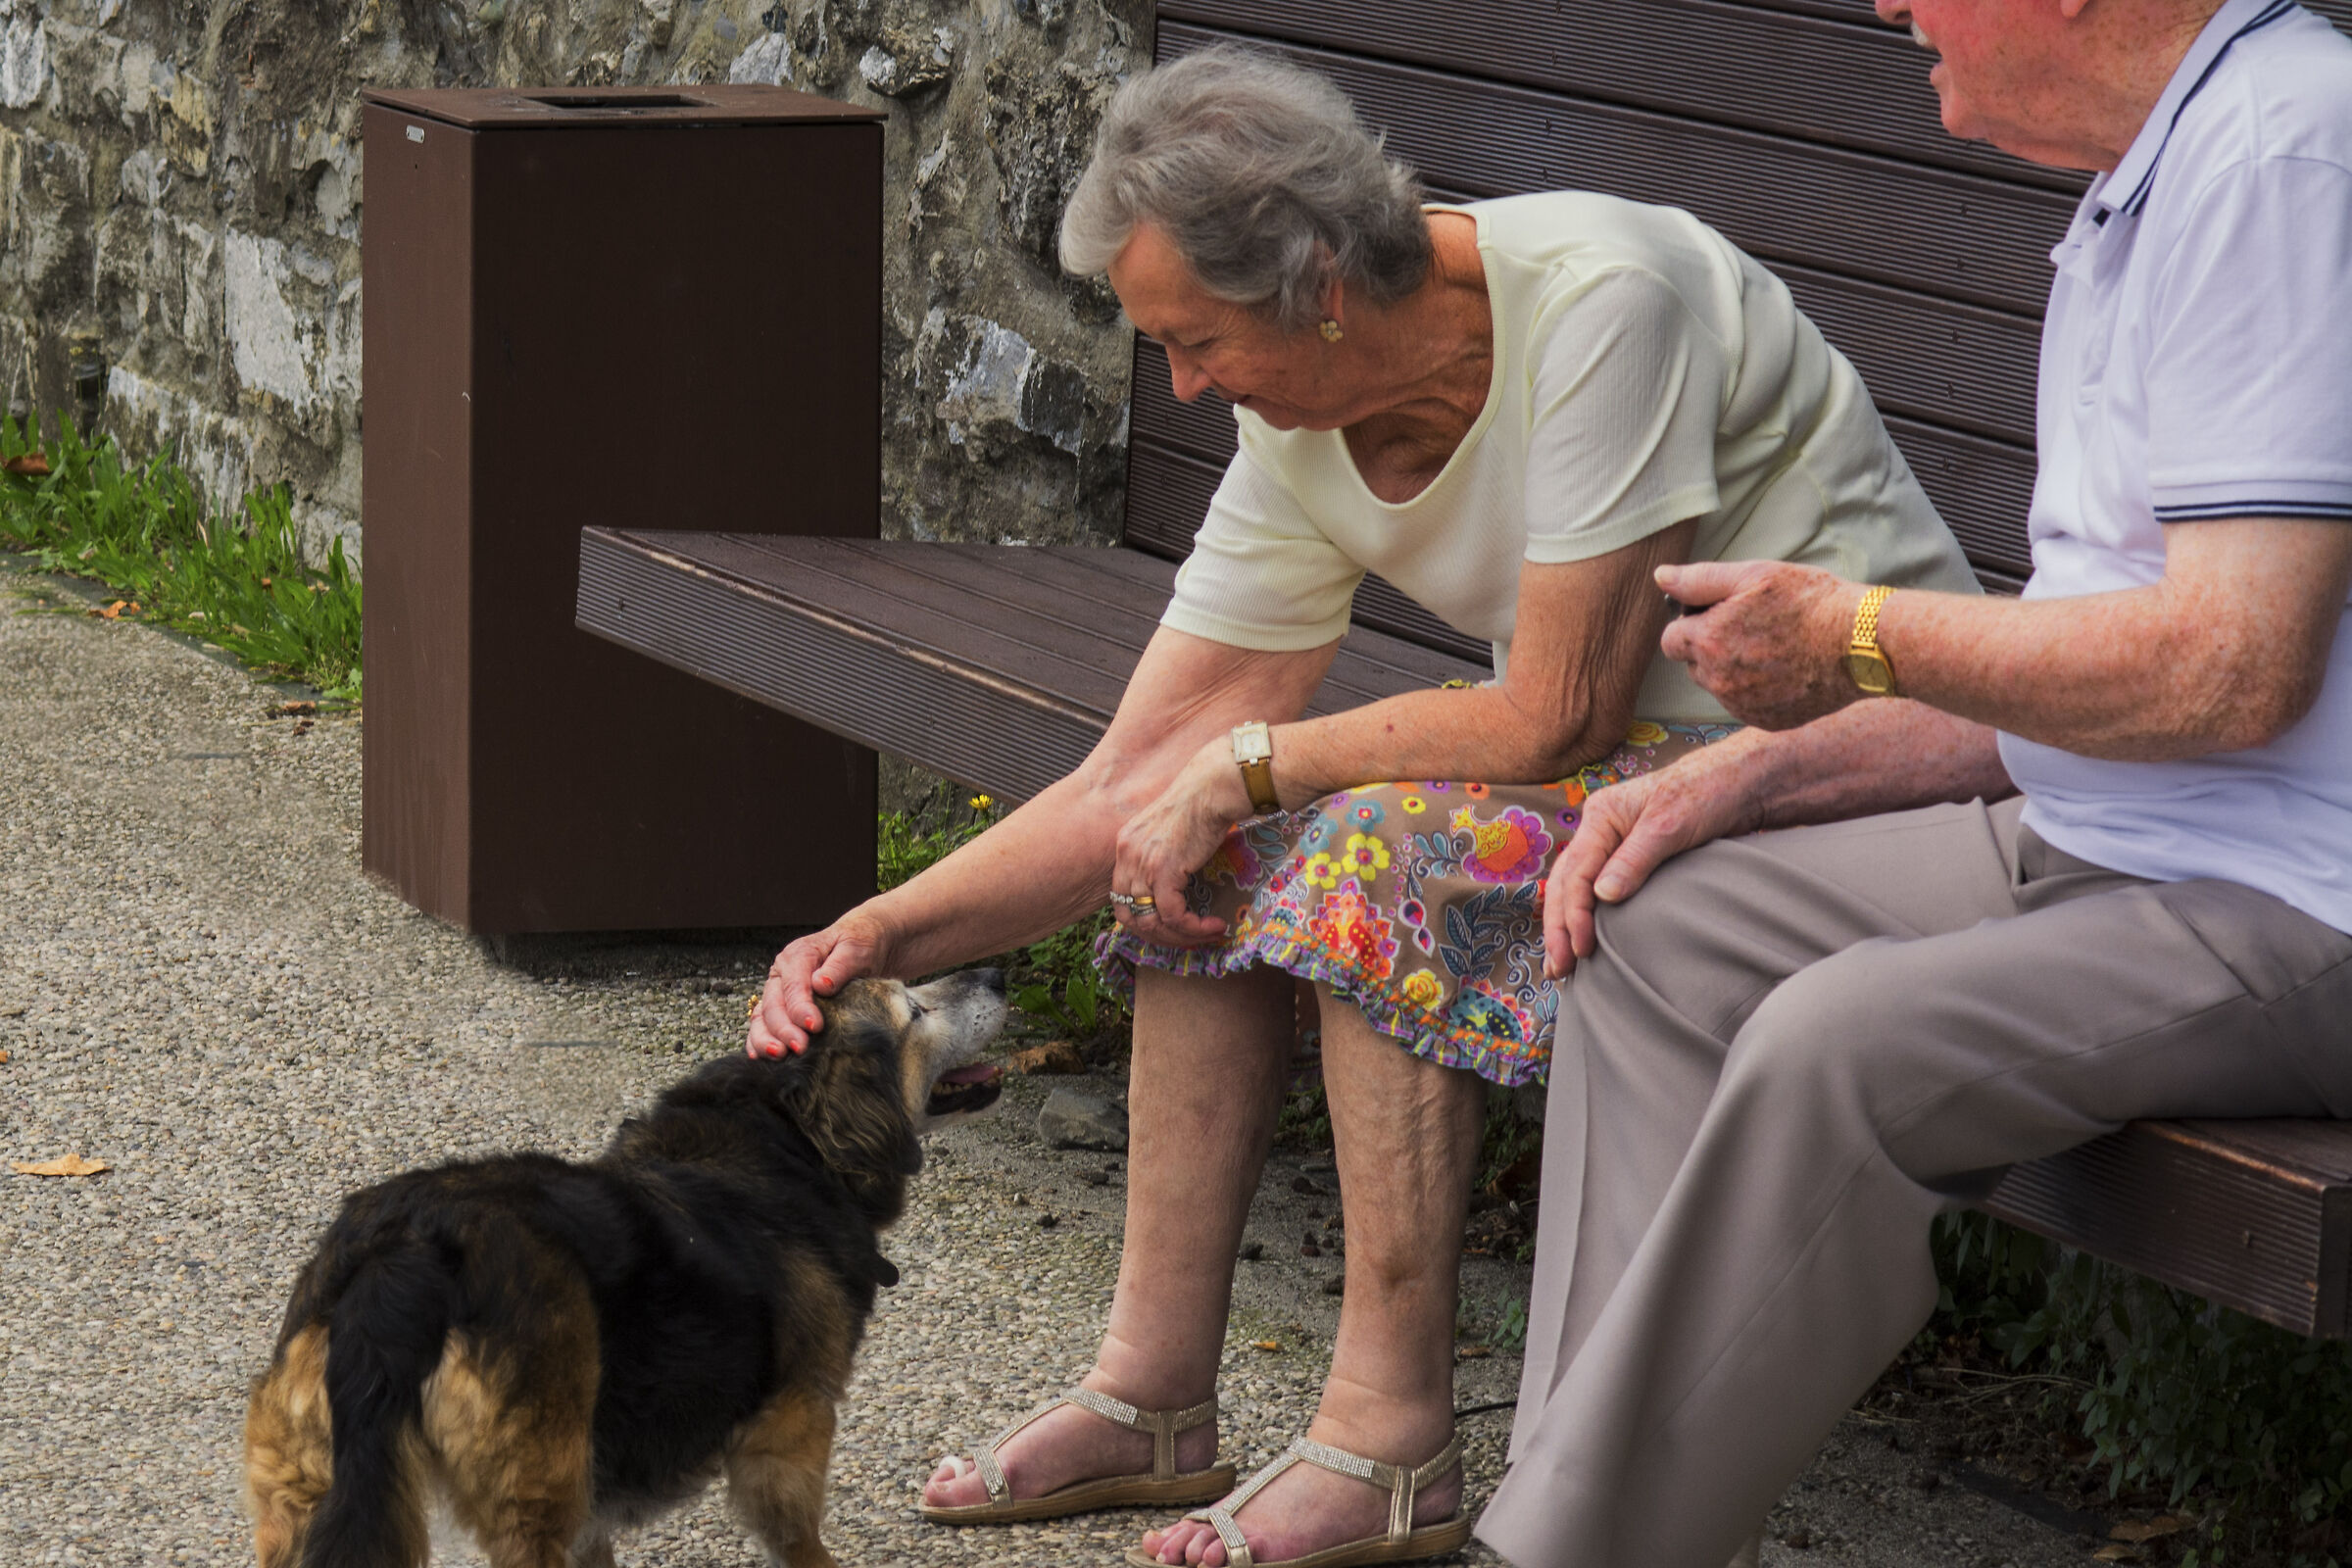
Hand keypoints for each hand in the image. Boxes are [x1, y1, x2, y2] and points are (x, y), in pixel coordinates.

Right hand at [747, 912, 891, 1057]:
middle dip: (784, 1029)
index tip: (814, 1027)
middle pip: (774, 1005)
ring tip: (779, 1056)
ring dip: (765, 1039)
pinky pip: (763, 1025)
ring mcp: (779, 992)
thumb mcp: (857, 948)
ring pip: (762, 1017)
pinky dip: (758, 1041)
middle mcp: (783, 974)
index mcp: (799, 955)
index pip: (793, 986)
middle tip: (800, 1048)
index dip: (800, 1008)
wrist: (867, 944)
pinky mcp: (782, 1008)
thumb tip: (821, 984)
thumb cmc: (862, 944)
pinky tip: (759, 1056)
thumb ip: (840, 965)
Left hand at [1108, 739, 1243, 946]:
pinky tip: (1214, 925)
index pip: (1120, 897)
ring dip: (1180, 936)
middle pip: (1128, 917)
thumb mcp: (1170, 832)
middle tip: (1187, 938)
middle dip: (1159, 936)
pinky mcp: (1164, 871)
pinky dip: (1193, 928)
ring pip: (1151, 922)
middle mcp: (1127, 856)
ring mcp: (1143, 864)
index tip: (1170, 926)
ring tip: (1207, 933)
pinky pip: (1173, 915)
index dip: (1143, 920)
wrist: (1212, 788)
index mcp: (1125, 846)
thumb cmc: (1201, 803)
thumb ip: (1163, 856)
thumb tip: (1179, 884)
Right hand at [1543, 731, 1769, 978]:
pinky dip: (1588, 917)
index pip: (1576, 872)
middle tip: (1558, 970)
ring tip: (1561, 966)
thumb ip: (1635, 859)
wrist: (1745, 782)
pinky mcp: (1635, 860)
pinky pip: (1599, 891)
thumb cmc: (1709, 792)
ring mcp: (1615, 846)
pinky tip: (1585, 941)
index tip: (1582, 950)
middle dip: (1559, 927)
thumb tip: (1602, 896)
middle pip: (1566, 884)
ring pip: (1577, 889)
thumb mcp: (1671, 825)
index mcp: (1602, 815)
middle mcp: (1602, 831)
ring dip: (1567, 927)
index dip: (1574, 914)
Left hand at [1657, 561, 1861, 729]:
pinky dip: (1756, 690)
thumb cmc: (1809, 602)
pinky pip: (1745, 705)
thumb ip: (1700, 579)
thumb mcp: (1754, 575)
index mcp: (1708, 642)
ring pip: (1719, 686)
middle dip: (1711, 647)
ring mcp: (1742, 705)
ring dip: (1732, 670)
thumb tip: (1660, 577)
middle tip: (1752, 627)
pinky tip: (1785, 670)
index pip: (1671, 640)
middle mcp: (1718, 681)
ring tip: (1773, 648)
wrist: (1861, 643)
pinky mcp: (1765, 721)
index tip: (1721, 614)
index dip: (1692, 624)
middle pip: (1693, 664)